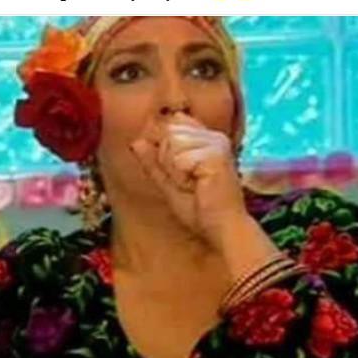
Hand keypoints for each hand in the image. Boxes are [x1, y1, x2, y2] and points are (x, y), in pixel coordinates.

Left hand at [130, 112, 248, 248]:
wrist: (222, 229)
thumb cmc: (200, 209)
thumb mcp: (168, 183)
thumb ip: (153, 162)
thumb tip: (136, 142)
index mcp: (205, 139)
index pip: (168, 128)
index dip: (165, 154)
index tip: (184, 176)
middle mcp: (213, 136)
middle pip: (167, 134)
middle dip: (168, 162)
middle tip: (190, 183)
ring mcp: (217, 143)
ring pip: (171, 143)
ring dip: (176, 171)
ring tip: (195, 185)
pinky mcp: (216, 154)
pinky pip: (179, 159)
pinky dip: (182, 178)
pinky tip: (199, 187)